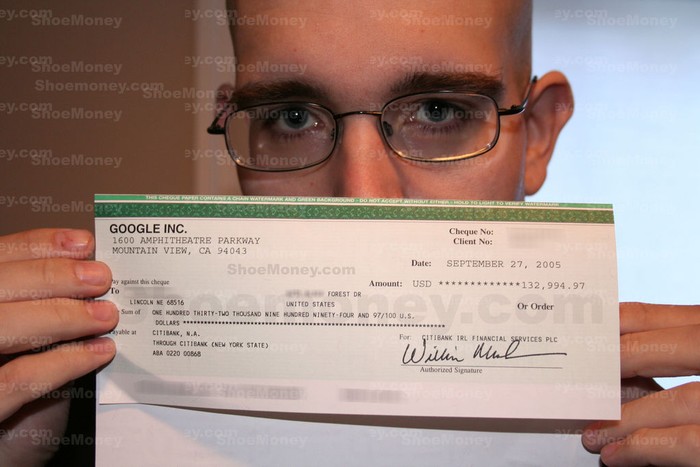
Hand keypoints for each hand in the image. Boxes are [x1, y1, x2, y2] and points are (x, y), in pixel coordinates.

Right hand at [0, 229, 117, 465]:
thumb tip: (96, 274)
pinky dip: (62, 362)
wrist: (7, 457)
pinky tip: (99, 353)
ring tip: (106, 315)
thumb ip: (49, 314)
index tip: (84, 243)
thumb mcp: (32, 348)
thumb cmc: (17, 397)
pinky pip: (16, 380)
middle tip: (101, 278)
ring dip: (59, 315)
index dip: (36, 246)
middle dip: (51, 275)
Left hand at [582, 302, 699, 465]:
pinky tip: (619, 455)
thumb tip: (623, 362)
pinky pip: (692, 443)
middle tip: (576, 382)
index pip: (661, 317)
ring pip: (682, 401)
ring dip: (627, 420)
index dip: (613, 326)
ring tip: (593, 433)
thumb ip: (682, 350)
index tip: (579, 339)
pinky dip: (648, 448)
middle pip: (671, 347)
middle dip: (618, 364)